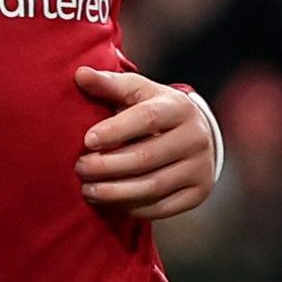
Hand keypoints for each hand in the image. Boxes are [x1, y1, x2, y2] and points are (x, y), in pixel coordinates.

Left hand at [72, 64, 218, 219]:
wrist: (195, 135)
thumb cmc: (155, 110)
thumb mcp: (137, 92)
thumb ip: (109, 84)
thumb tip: (80, 74)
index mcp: (179, 107)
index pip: (147, 119)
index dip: (115, 130)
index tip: (87, 141)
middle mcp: (196, 137)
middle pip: (146, 157)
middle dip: (107, 166)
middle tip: (80, 169)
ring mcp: (200, 167)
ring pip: (153, 186)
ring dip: (115, 192)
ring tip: (88, 189)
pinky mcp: (200, 192)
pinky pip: (163, 207)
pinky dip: (133, 207)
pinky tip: (111, 202)